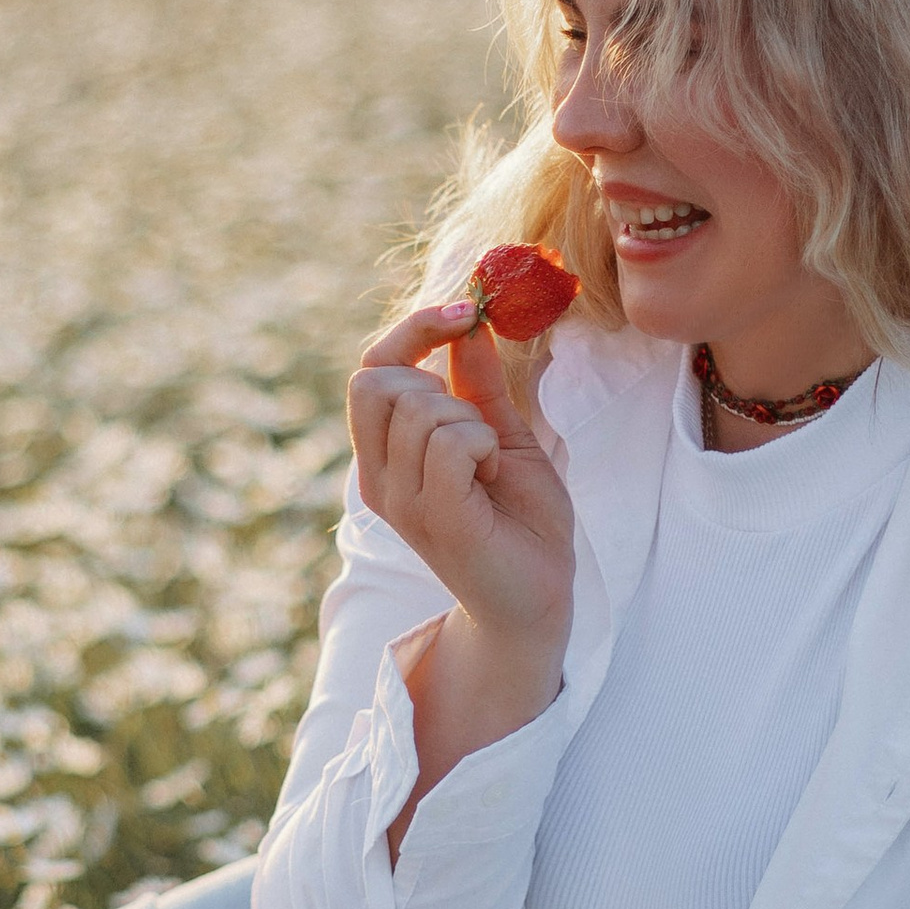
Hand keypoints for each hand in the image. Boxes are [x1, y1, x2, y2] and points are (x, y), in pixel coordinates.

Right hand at [348, 301, 576, 665]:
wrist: (539, 597)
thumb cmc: (519, 521)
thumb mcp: (503, 434)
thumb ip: (478, 385)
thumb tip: (470, 325)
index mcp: (386, 456)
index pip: (369, 369)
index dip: (413, 329)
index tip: (466, 311)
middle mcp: (380, 478)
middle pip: (377, 381)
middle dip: (436, 381)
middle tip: (476, 425)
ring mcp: (401, 501)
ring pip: (420, 408)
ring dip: (472, 422)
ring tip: (488, 463)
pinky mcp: (435, 518)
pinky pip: (450, 442)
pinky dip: (484, 446)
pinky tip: (492, 478)